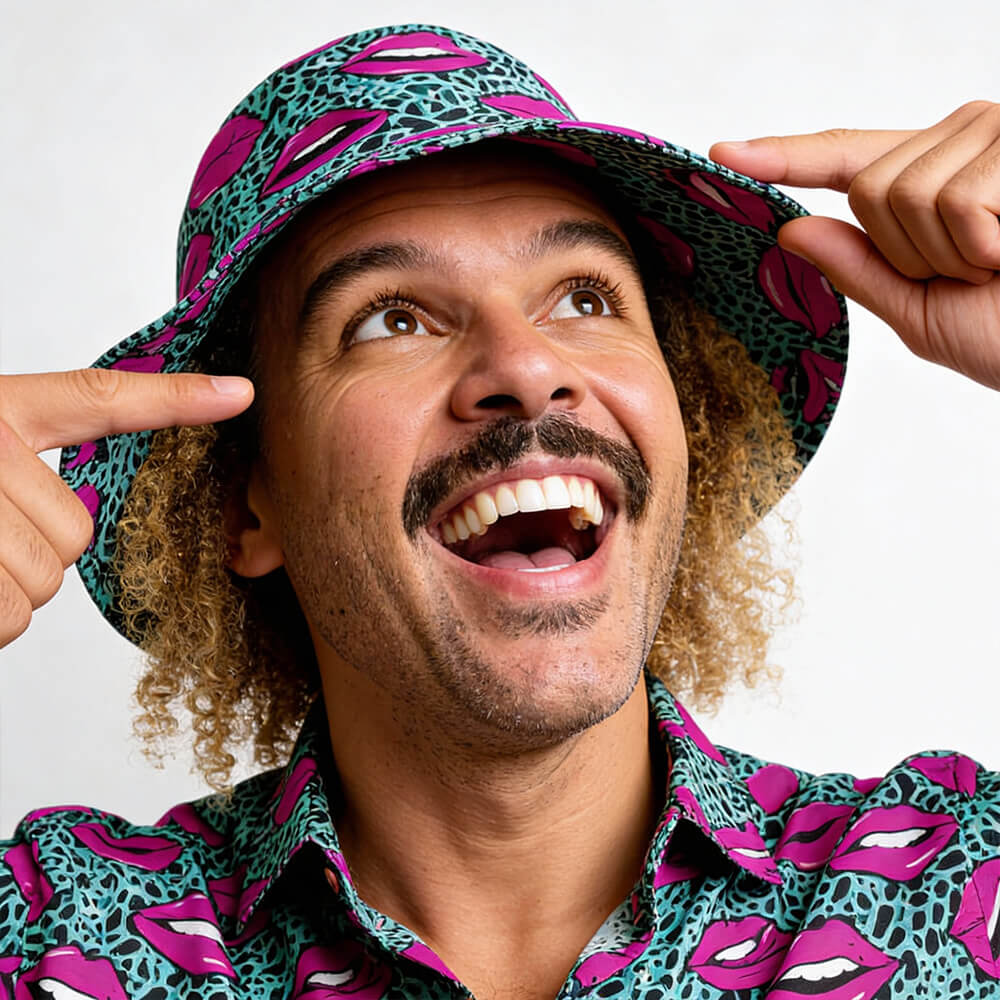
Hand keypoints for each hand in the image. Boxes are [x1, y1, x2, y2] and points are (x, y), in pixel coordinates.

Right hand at [0, 369, 252, 647]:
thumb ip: (36, 456)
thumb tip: (160, 442)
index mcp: (1, 412)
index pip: (99, 398)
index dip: (175, 398)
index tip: (241, 395)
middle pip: (78, 531)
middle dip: (38, 549)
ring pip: (46, 580)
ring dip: (7, 586)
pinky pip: (12, 615)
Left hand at [710, 101, 999, 389]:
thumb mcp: (919, 308)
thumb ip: (859, 266)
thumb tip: (792, 228)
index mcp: (933, 177)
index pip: (847, 157)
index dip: (784, 156)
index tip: (725, 151)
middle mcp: (965, 137)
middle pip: (871, 187)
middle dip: (910, 251)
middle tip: (975, 270)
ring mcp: (998, 132)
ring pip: (905, 193)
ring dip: (949, 252)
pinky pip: (954, 200)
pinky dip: (981, 244)